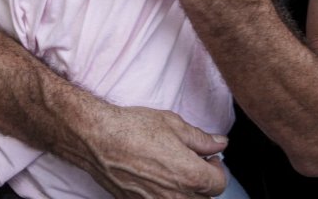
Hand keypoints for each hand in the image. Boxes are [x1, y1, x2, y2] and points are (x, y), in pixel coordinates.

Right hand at [74, 104, 227, 197]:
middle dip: (203, 183)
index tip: (208, 158)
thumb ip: (201, 139)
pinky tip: (156, 180)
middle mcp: (176, 197)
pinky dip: (164, 195)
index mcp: (190, 175)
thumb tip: (220, 143)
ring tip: (174, 173)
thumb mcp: (173, 125)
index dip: (217, 168)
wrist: (97, 139)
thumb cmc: (133, 128)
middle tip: (192, 164)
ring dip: (185, 192)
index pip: (219, 184)